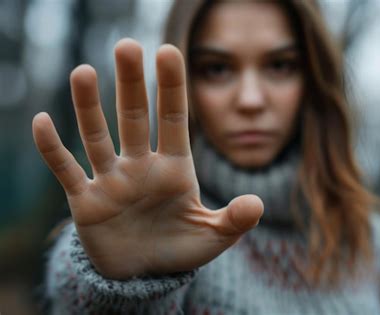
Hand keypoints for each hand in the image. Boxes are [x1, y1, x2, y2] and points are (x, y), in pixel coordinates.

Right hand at [32, 38, 263, 279]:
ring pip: (97, 137)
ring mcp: (112, 181)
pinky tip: (42, 122)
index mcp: (175, 169)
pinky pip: (66, 170)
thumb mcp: (212, 237)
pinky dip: (52, 149)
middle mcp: (142, 167)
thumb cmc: (179, 249)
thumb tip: (257, 204)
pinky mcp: (86, 201)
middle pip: (135, 118)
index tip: (169, 50)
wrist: (144, 275)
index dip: (172, 87)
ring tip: (84, 72)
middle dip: (131, 84)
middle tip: (127, 46)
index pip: (174, 120)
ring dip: (88, 107)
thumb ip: (234, 220)